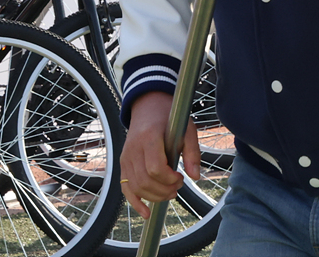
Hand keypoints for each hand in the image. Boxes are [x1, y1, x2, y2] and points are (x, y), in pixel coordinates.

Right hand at [121, 92, 199, 219]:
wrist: (148, 106)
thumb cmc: (169, 117)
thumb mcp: (186, 129)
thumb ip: (192, 152)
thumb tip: (195, 176)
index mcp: (149, 137)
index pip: (155, 168)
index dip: (169, 179)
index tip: (181, 177)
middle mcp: (133, 148)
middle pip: (145, 181)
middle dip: (164, 190)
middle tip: (178, 186)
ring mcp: (125, 157)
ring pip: (136, 187)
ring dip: (154, 197)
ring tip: (169, 192)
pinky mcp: (123, 163)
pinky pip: (125, 187)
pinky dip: (135, 202)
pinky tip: (146, 212)